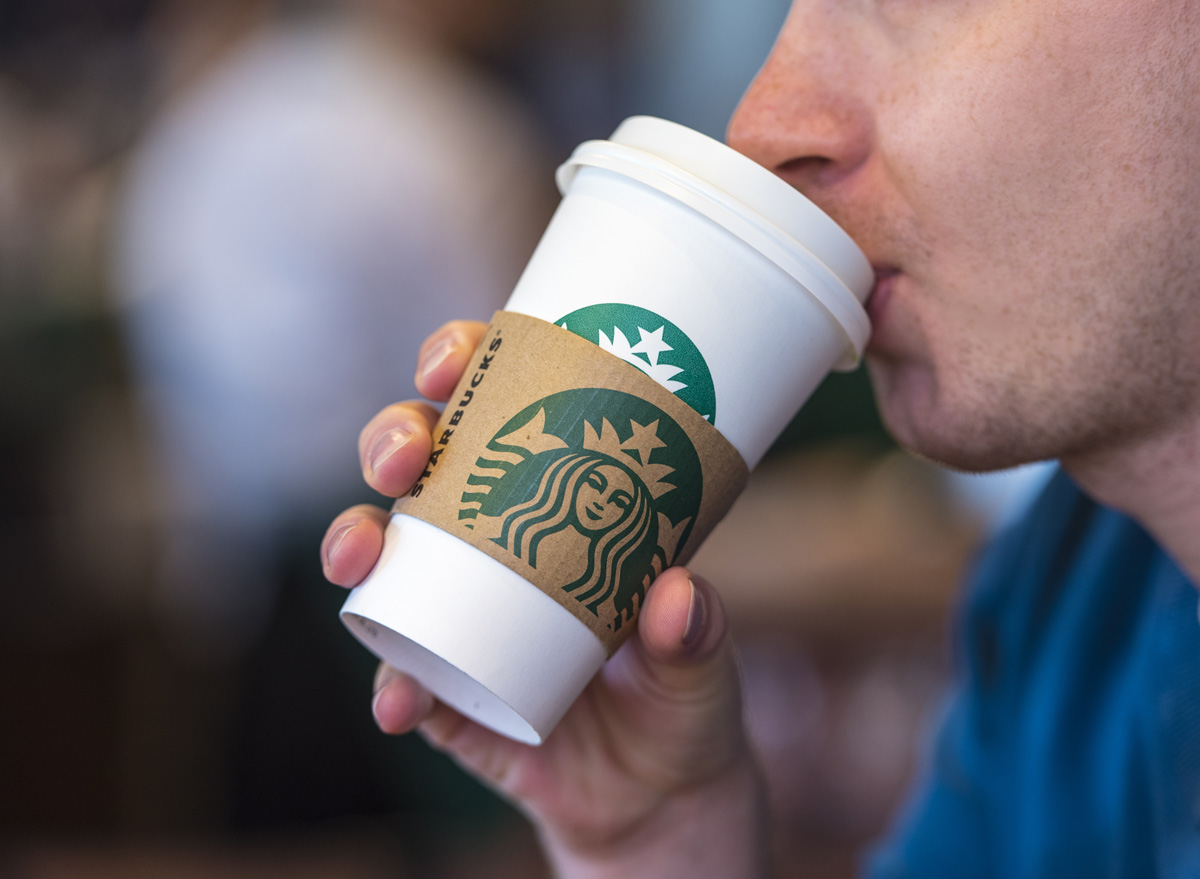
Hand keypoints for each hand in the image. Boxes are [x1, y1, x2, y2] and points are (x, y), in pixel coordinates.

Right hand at [322, 321, 768, 877]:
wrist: (654, 792)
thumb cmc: (681, 695)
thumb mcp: (702, 660)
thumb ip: (696, 632)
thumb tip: (676, 595)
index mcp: (553, 497)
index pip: (497, 404)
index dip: (461, 365)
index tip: (450, 358)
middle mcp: (490, 538)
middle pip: (422, 462)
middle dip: (394, 438)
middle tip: (406, 453)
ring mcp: (453, 606)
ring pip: (382, 550)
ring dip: (354, 539)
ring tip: (359, 557)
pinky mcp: (438, 684)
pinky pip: (396, 670)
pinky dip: (390, 682)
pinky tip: (397, 699)